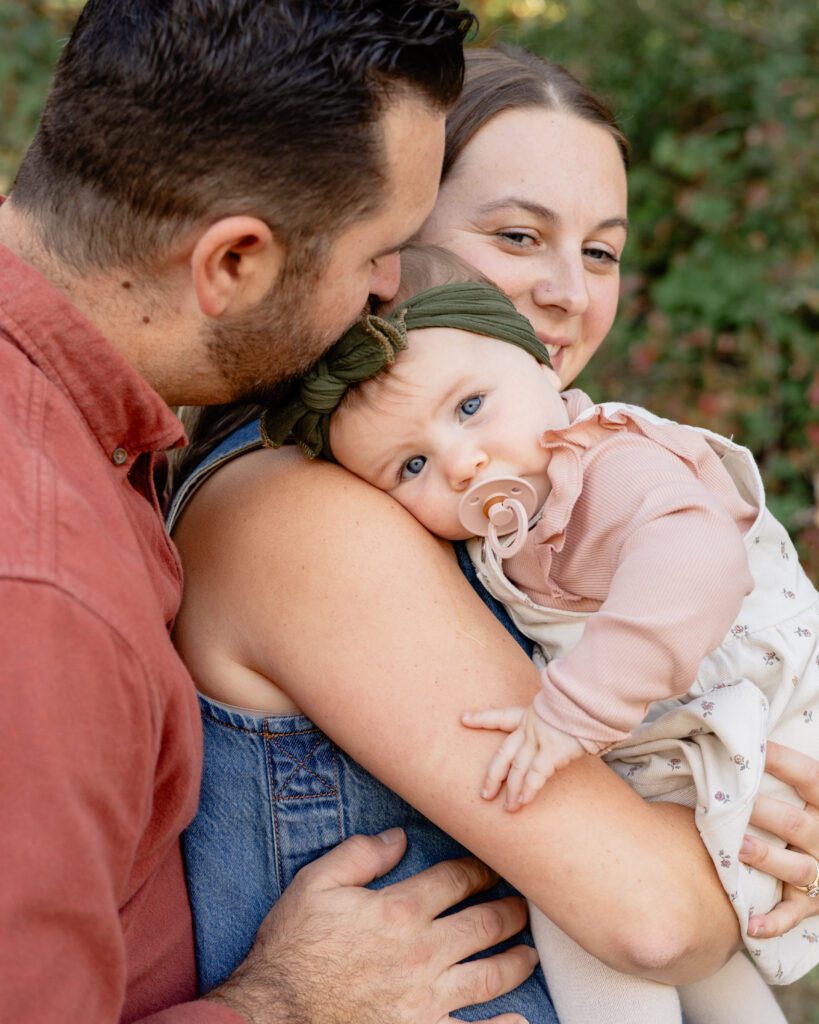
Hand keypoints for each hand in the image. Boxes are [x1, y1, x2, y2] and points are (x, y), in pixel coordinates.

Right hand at [205, 829, 537, 1023]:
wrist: (274, 1015)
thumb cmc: (291, 950)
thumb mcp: (314, 885)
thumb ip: (358, 855)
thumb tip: (398, 837)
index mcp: (399, 911)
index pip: (455, 880)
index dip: (479, 870)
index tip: (491, 866)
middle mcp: (422, 953)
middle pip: (483, 924)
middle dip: (509, 910)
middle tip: (523, 905)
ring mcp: (426, 1000)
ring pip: (490, 975)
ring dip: (516, 961)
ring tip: (529, 953)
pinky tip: (521, 1021)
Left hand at [462, 704, 584, 809]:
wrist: (587, 696)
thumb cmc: (579, 699)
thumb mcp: (560, 703)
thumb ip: (555, 714)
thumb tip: (563, 721)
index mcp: (529, 714)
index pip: (500, 716)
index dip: (481, 719)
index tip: (463, 719)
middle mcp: (530, 728)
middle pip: (503, 754)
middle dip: (493, 776)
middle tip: (484, 794)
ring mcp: (539, 740)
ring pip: (518, 769)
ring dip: (512, 791)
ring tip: (508, 808)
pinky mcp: (553, 751)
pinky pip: (536, 776)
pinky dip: (529, 790)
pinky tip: (523, 801)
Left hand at [738, 741, 818, 938]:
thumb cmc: (809, 814)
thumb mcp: (810, 794)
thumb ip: (786, 770)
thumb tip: (739, 727)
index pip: (810, 776)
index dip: (782, 760)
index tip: (749, 747)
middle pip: (796, 824)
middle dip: (764, 812)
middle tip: (731, 802)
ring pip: (796, 868)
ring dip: (767, 859)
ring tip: (738, 848)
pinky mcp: (813, 905)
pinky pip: (792, 915)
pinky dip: (773, 923)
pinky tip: (750, 925)